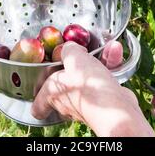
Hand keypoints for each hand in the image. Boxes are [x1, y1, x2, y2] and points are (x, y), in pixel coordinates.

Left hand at [31, 41, 154, 136]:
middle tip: (80, 54)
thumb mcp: (73, 57)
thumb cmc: (87, 86)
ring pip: (89, 78)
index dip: (39, 95)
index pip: (38, 105)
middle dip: (76, 65)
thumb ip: (68, 49)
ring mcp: (86, 104)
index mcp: (53, 95)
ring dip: (99, 60)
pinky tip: (115, 50)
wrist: (114, 108)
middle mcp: (68, 103)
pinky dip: (110, 65)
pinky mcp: (104, 102)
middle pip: (66, 84)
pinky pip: (105, 80)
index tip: (42, 83)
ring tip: (108, 47)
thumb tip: (69, 47)